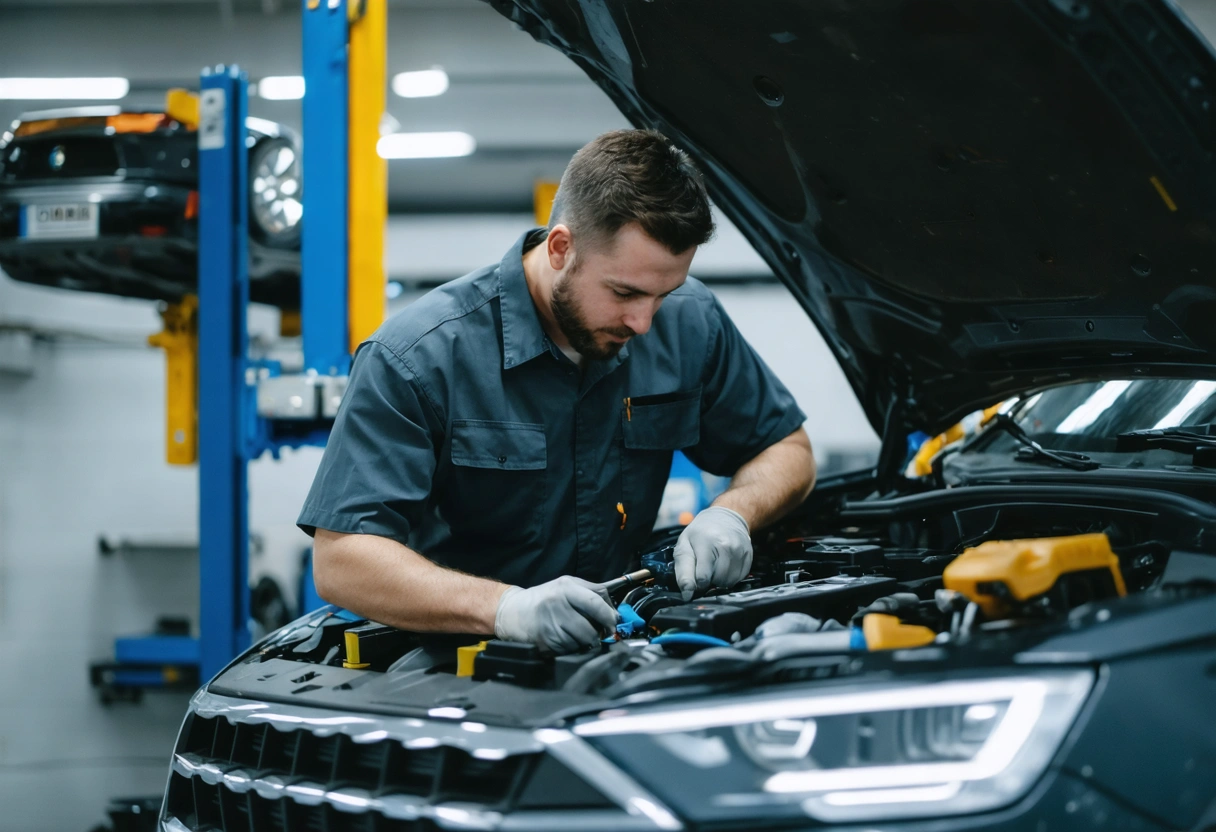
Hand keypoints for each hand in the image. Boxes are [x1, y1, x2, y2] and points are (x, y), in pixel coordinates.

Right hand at [494, 575, 618, 653]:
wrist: (513, 611)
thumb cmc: (545, 599)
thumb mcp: (566, 585)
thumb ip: (591, 592)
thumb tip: (614, 610)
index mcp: (566, 587)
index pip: (596, 603)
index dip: (609, 616)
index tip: (614, 623)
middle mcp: (557, 604)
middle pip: (591, 628)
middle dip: (598, 634)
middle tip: (598, 633)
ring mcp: (550, 624)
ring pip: (581, 642)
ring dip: (584, 642)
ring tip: (576, 634)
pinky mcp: (545, 640)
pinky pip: (569, 649)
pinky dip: (572, 647)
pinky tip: (564, 639)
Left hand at [673, 506, 751, 600]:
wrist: (725, 517)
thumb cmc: (700, 533)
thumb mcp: (684, 546)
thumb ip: (683, 572)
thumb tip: (687, 594)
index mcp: (705, 543)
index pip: (703, 577)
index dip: (697, 583)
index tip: (695, 578)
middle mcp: (725, 546)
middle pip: (717, 581)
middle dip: (709, 580)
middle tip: (705, 566)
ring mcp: (739, 550)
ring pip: (729, 582)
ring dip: (720, 579)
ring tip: (715, 565)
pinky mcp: (749, 555)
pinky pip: (739, 578)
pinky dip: (731, 576)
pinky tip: (725, 565)